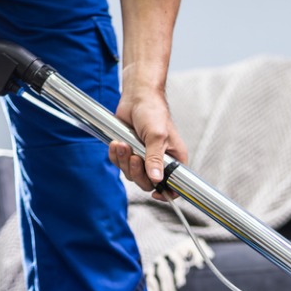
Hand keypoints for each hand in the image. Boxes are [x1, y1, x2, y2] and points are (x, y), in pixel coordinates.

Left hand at [110, 72, 187, 200]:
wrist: (136, 97)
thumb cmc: (153, 112)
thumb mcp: (157, 136)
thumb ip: (155, 158)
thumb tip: (156, 179)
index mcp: (174, 159)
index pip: (174, 185)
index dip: (166, 192)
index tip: (155, 193)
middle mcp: (160, 161)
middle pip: (148, 183)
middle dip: (137, 171)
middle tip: (134, 156)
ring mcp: (144, 158)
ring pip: (132, 174)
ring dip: (124, 161)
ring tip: (123, 144)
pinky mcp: (129, 153)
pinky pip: (120, 164)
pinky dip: (116, 156)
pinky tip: (116, 143)